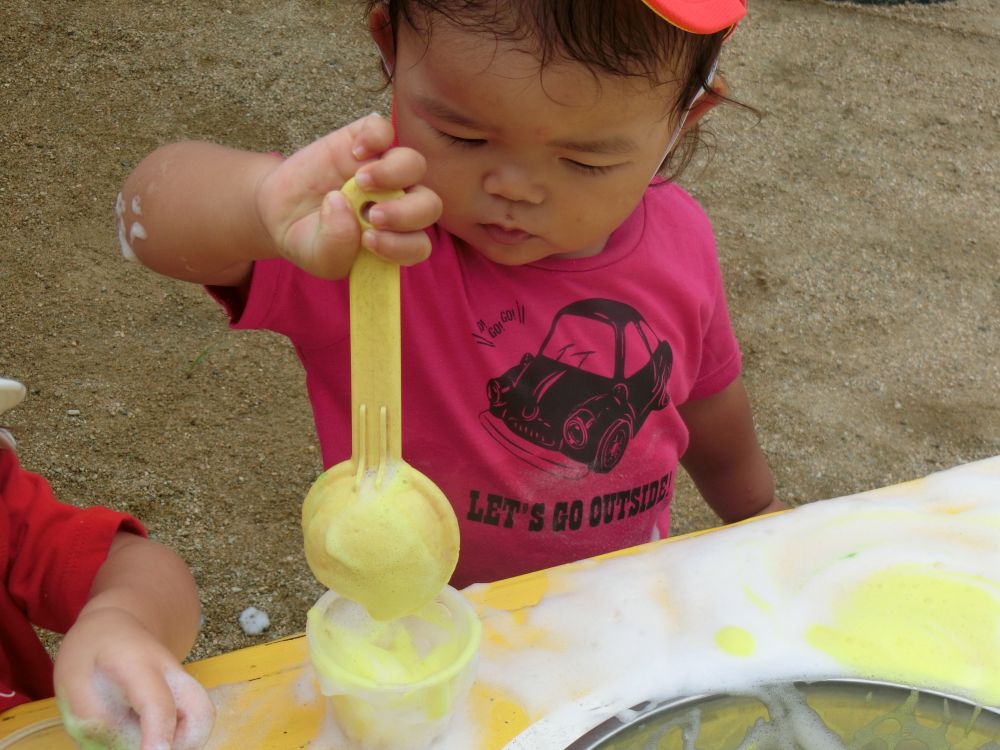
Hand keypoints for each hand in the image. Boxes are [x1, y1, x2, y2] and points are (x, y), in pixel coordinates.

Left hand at [54, 607, 214, 749]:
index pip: (158, 704)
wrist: (114, 628)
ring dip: (183, 743)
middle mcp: (173, 674)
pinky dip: (177, 739)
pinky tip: (150, 739)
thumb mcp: (71, 686)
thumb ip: (96, 722)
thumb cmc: (89, 655)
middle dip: (186, 745)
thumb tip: (131, 747)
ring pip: (202, 720)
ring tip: (149, 744)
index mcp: (140, 665)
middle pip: (202, 713)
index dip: (158, 736)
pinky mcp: (183, 695)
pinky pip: (191, 723)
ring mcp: (183, 684)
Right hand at [255, 113, 441, 278]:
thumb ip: (334, 245)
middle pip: (429, 205)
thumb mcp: (316, 256)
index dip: (402, 245)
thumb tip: (343, 203)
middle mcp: (396, 205)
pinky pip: (384, 129)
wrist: (279, 210)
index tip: (368, 241)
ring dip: (393, 173)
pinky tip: (354, 151)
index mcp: (393, 240)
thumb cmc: (307, 238)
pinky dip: (375, 136)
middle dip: (406, 213)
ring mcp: (382, 172)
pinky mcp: (363, 143)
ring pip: (414, 164)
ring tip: (360, 181)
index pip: (418, 245)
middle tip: (373, 216)